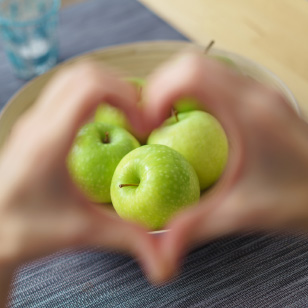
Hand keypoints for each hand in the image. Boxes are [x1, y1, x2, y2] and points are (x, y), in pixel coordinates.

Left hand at [0, 63, 160, 280]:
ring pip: (74, 76)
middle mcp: (39, 122)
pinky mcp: (36, 124)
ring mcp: (34, 120)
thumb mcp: (81, 233)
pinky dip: (93, 94)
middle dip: (121, 87)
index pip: (90, 87)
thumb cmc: (24, 230)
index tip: (142, 124)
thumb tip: (166, 260)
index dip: (126, 96)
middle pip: (84, 73)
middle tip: (139, 115)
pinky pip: (66, 90)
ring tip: (127, 114)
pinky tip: (105, 121)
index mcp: (50, 142)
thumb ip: (128, 240)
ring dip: (107, 87)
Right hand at [143, 52, 307, 277]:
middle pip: (192, 63)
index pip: (192, 74)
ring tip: (164, 117)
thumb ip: (197, 226)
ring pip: (204, 67)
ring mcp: (258, 92)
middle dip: (161, 87)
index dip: (159, 92)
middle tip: (151, 119)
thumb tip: (161, 247)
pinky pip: (216, 78)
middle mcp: (254, 93)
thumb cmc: (302, 198)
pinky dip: (192, 90)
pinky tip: (191, 118)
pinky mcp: (258, 99)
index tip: (149, 122)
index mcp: (249, 113)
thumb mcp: (245, 213)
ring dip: (176, 86)